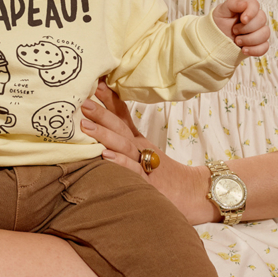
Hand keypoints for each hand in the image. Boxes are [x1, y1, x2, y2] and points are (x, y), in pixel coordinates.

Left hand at [80, 80, 215, 224]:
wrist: (194, 193)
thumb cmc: (163, 173)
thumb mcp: (143, 153)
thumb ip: (123, 139)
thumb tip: (98, 127)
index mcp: (138, 141)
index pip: (123, 116)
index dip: (109, 100)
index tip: (95, 83)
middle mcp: (141, 149)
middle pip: (121, 128)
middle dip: (102, 114)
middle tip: (83, 102)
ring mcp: (146, 164)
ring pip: (125, 146)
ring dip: (105, 134)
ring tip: (86, 125)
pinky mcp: (149, 183)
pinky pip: (133, 171)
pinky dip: (121, 162)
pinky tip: (106, 156)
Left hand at [212, 0, 268, 56]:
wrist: (216, 38)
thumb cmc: (219, 22)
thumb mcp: (221, 11)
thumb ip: (232, 4)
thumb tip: (244, 4)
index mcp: (247, 7)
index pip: (255, 5)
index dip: (251, 12)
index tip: (243, 20)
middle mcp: (255, 18)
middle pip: (262, 20)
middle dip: (247, 28)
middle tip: (234, 31)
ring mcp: (259, 31)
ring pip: (265, 34)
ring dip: (250, 40)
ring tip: (237, 41)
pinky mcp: (259, 44)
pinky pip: (264, 47)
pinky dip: (254, 50)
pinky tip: (243, 50)